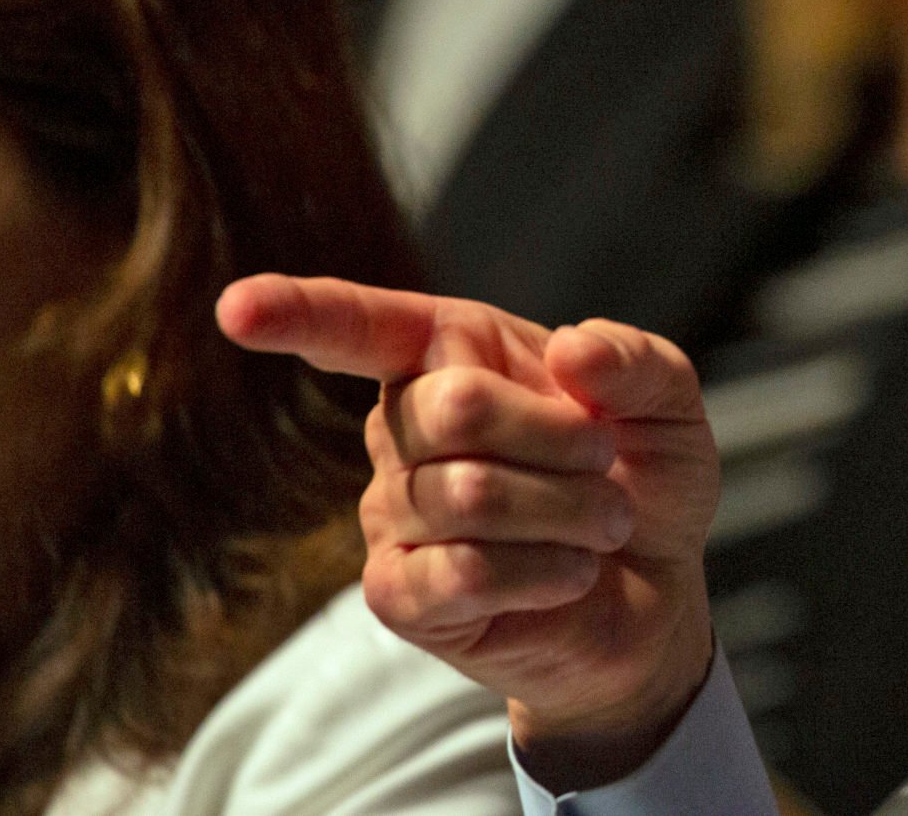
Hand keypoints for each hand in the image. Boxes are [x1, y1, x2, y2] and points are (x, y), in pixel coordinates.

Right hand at [218, 274, 718, 787]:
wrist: (656, 591)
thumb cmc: (644, 477)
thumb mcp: (669, 404)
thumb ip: (634, 362)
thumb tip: (570, 347)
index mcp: (452, 355)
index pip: (360, 326)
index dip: (299, 313)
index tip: (238, 310)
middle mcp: (403, 429)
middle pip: (454, 407)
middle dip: (561, 438)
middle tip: (605, 464)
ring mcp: (392, 514)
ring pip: (466, 495)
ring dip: (569, 511)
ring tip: (603, 523)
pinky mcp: (401, 597)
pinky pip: (458, 573)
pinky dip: (542, 571)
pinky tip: (570, 573)